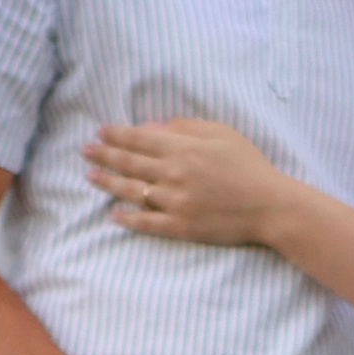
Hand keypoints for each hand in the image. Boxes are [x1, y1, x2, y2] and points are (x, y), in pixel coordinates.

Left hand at [87, 116, 283, 249]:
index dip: (116, 135)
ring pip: (133, 191)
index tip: (99, 132)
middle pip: (130, 163)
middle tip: (84, 151)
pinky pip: (147, 223)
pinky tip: (113, 214)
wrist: (269, 205)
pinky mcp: (181, 227)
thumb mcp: (221, 133)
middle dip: (104, 155)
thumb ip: (185, 127)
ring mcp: (175, 202)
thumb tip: (151, 129)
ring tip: (90, 177)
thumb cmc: (248, 165)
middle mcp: (173, 174)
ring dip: (109, 183)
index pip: (139, 139)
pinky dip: (128, 219)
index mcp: (183, 148)